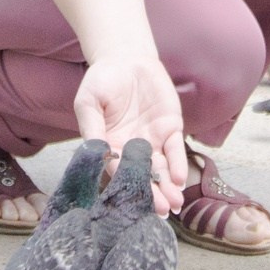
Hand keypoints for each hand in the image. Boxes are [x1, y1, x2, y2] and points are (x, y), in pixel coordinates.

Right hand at [72, 53, 188, 213]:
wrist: (126, 58)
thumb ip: (92, 127)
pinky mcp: (170, 129)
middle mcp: (131, 148)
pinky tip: (180, 179)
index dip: (126, 185)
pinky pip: (175, 150)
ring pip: (162, 169)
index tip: (132, 202)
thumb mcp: (89, 102)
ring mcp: (152, 140)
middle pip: (143, 175)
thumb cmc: (101, 80)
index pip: (118, 170)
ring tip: (174, 203)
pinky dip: (178, 164)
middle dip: (152, 194)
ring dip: (168, 186)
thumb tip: (96, 154)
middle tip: (160, 211)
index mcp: (109, 145)